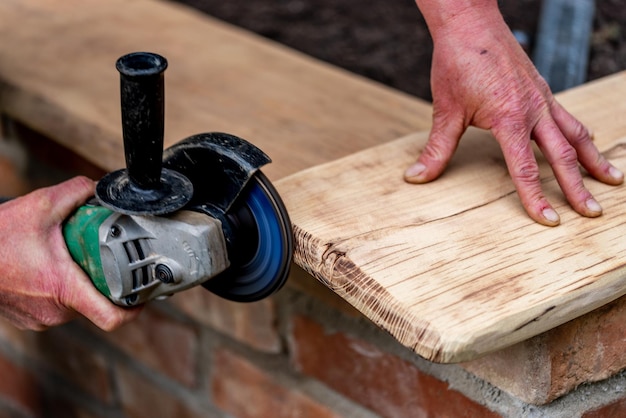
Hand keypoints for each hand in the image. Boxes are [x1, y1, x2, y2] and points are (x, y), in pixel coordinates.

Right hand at [0, 176, 139, 330]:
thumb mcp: (40, 205)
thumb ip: (76, 191)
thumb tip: (99, 187)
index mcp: (64, 288)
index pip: (112, 318)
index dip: (134, 309)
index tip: (143, 295)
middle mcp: (55, 310)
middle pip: (98, 302)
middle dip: (105, 279)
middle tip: (106, 259)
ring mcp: (41, 318)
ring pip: (78, 303)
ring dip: (82, 282)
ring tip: (75, 260)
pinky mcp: (29, 318)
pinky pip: (57, 305)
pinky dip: (62, 288)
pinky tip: (55, 267)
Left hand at [406, 2, 622, 225]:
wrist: (470, 23)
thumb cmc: (457, 63)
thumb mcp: (446, 110)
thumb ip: (436, 149)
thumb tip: (416, 178)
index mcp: (510, 118)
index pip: (525, 168)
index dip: (535, 198)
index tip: (549, 221)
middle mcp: (533, 109)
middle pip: (562, 156)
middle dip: (577, 187)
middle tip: (593, 213)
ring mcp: (542, 98)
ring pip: (575, 134)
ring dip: (593, 160)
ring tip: (612, 181)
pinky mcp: (542, 89)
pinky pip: (568, 117)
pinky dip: (581, 135)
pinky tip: (585, 145)